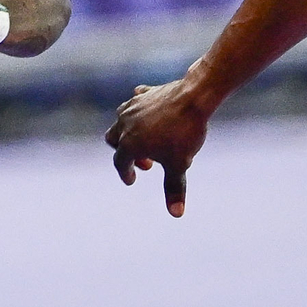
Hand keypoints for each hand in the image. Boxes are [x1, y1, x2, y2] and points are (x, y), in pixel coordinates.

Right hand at [106, 72, 216, 216]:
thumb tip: (176, 214)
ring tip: (147, 137)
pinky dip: (140, 109)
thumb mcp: (179, 164)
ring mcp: (132, 106)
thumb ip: (174, 188)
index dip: (126, 174)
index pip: (120, 163)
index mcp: (128, 144)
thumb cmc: (184, 133)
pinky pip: (135, 100)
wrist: (194, 98)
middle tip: (147, 161)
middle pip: (113, 140)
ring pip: (120, 120)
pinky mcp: (144, 93)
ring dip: (128, 130)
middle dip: (125, 152)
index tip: (133, 181)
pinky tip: (150, 113)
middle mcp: (124, 125)